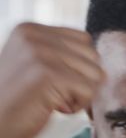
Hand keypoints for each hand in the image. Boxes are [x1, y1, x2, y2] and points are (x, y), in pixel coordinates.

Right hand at [0, 23, 104, 137]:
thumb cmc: (15, 103)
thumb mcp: (33, 66)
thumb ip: (59, 53)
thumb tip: (99, 55)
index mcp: (29, 29)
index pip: (84, 40)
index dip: (78, 67)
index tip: (51, 82)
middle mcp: (34, 36)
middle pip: (93, 56)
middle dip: (81, 81)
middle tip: (50, 94)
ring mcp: (39, 53)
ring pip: (95, 74)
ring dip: (78, 94)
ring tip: (48, 99)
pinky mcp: (47, 74)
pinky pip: (89, 90)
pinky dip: (76, 106)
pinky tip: (50, 108)